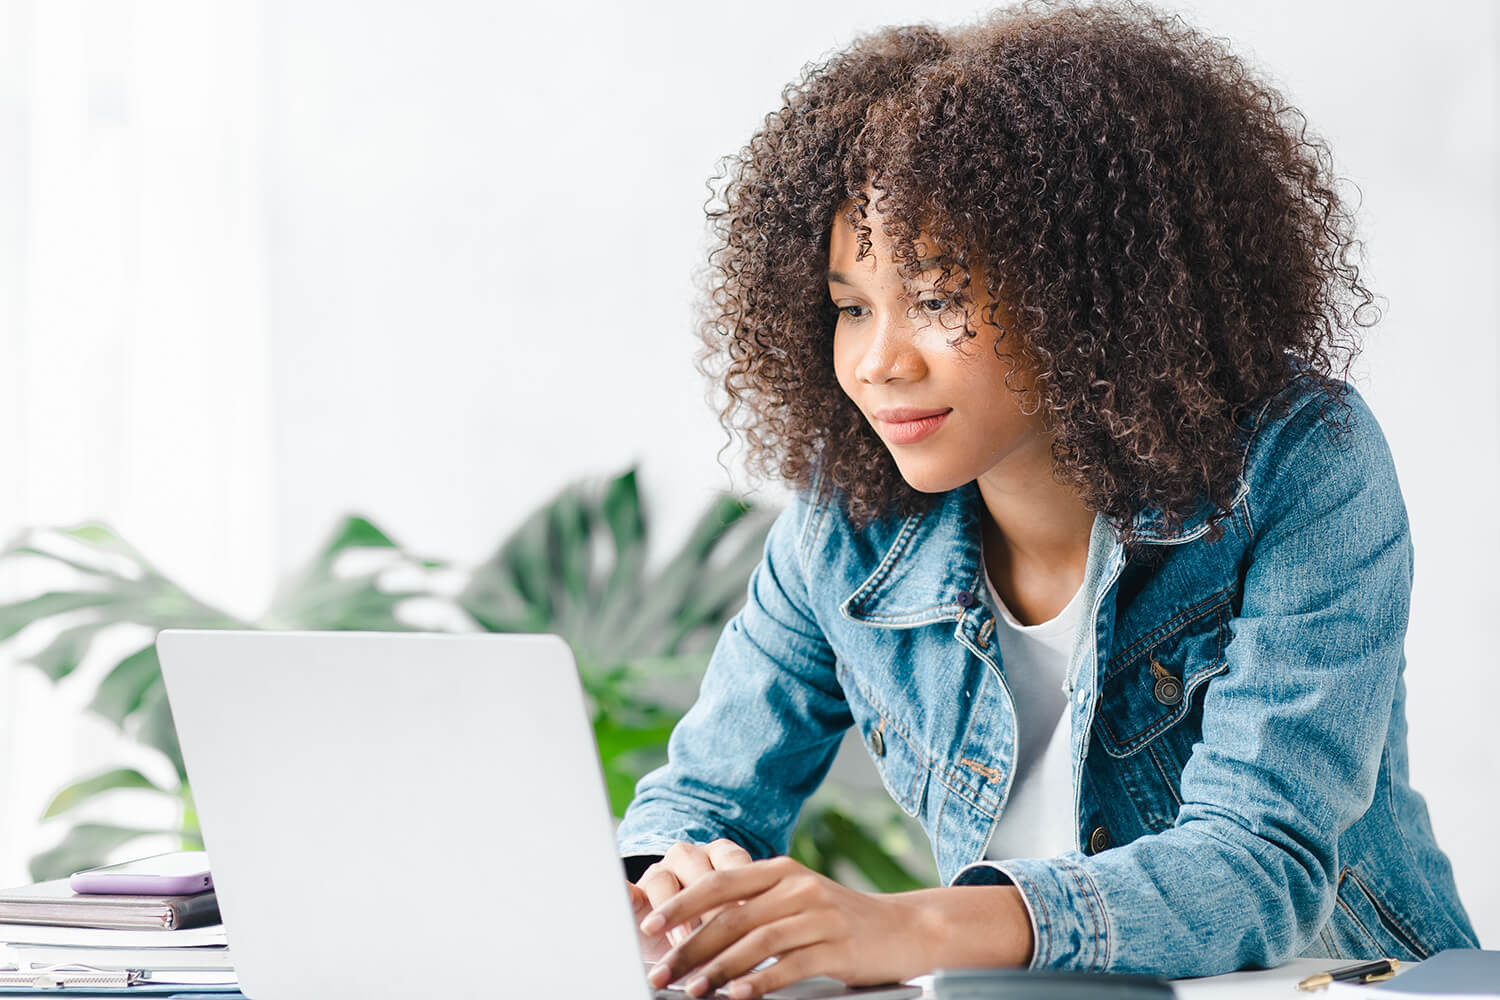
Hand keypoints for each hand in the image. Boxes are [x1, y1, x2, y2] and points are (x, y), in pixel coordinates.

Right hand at [629, 839, 754, 961]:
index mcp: (723, 855)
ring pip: (664, 880)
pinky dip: (627, 897)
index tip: (754, 922)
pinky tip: (636, 913)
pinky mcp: (635, 891)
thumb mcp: (742, 921)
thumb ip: (754, 922)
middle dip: (712, 909)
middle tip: (723, 937)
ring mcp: (662, 871)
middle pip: (700, 873)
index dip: (744, 894)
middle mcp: (692, 856)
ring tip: (685, 942)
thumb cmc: (720, 927)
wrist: (681, 938)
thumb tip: (780, 945)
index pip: (735, 864)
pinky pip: (627, 890)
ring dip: (676, 912)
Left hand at [638, 856, 935, 999]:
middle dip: (689, 947)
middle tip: (661, 973)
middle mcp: (797, 886)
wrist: (907, 929)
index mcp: (781, 871)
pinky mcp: (838, 946)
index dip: (681, 904)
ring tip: (692, 991)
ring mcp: (820, 915)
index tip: (648, 926)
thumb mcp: (797, 901)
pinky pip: (791, 965)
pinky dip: (761, 983)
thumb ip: (755, 907)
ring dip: (719, 969)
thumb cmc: (840, 920)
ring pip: (756, 942)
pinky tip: (738, 996)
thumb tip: (696, 933)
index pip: (719, 882)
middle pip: (731, 915)